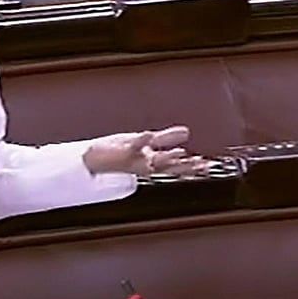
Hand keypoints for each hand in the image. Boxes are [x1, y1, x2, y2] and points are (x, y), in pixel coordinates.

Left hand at [83, 126, 206, 175]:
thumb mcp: (145, 141)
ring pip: (153, 161)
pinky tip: (148, 134)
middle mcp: (144, 163)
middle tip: (201, 164)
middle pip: (167, 166)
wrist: (91, 158)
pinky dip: (141, 140)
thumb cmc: (117, 150)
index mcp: (151, 161)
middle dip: (184, 166)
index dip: (190, 166)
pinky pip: (132, 146)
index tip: (207, 165)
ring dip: (167, 157)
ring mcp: (133, 159)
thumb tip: (187, 132)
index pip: (174, 165)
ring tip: (181, 153)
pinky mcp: (121, 151)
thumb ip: (166, 138)